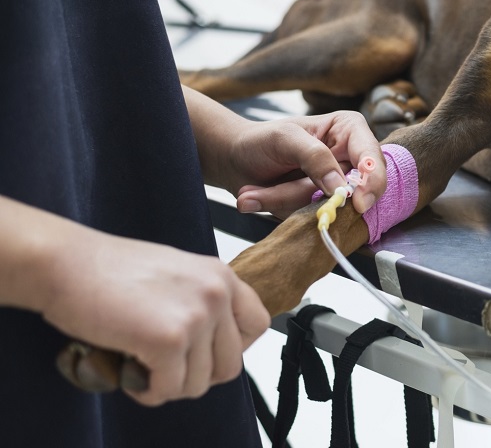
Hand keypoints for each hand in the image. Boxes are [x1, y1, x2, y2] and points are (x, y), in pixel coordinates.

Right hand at [41, 231, 268, 406]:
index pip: (257, 325)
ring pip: (199, 383)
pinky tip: (129, 373)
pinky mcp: (168, 340)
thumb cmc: (110, 270)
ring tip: (141, 368)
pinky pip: (169, 389)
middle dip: (195, 375)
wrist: (68, 263)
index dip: (230, 349)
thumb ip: (200, 302)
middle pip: (230, 364)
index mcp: (221, 275)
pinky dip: (147, 391)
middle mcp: (217, 293)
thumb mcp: (176, 275)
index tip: (202, 354)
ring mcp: (196, 316)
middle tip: (164, 369)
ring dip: (168, 386)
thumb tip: (210, 344)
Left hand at [208, 112, 384, 217]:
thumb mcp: (285, 139)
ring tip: (252, 193)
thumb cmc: (260, 140)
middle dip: (304, 192)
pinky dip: (278, 209)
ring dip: (283, 200)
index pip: (372, 158)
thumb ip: (315, 157)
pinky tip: (257, 197)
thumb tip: (340, 186)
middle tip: (274, 192)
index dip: (372, 181)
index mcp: (349, 131)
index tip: (359, 203)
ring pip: (325, 207)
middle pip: (351, 189)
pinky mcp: (319, 205)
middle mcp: (348, 159)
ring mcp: (334, 185)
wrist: (234, 159)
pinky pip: (308, 216)